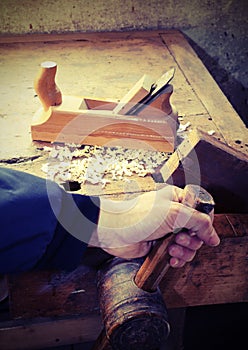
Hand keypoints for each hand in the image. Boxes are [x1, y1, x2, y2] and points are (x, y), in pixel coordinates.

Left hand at [90, 185, 219, 266]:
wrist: (115, 231)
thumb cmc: (138, 216)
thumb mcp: (175, 213)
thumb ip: (199, 222)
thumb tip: (213, 237)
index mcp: (177, 199)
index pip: (202, 211)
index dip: (204, 224)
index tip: (200, 232)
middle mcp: (174, 214)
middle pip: (197, 231)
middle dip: (191, 239)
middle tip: (179, 238)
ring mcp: (167, 230)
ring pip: (189, 245)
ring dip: (184, 251)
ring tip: (172, 249)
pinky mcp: (161, 245)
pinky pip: (178, 255)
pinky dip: (177, 259)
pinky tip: (171, 259)